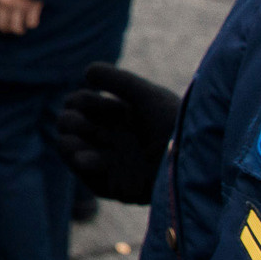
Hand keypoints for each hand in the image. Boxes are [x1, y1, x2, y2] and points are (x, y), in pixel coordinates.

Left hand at [0, 0, 42, 34]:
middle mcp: (2, 2)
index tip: (1, 23)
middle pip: (2, 25)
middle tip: (14, 27)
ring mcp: (17, 4)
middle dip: (8, 28)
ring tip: (24, 26)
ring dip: (20, 29)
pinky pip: (31, 23)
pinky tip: (34, 18)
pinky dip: (33, 22)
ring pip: (17, 28)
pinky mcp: (32, 5)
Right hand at [55, 61, 182, 204]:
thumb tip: (86, 72)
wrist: (192, 161)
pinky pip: (87, 179)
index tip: (101, 102)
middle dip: (68, 121)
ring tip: (74, 143)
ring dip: (67, 145)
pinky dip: (82, 167)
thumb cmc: (175, 124)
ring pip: (71, 151)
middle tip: (77, 121)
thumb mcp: (147, 96)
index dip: (81, 100)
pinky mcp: (115, 187)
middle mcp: (112, 138)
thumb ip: (117, 80)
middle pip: (70, 126)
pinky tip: (87, 159)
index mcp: (118, 116)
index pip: (82, 104)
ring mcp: (111, 163)